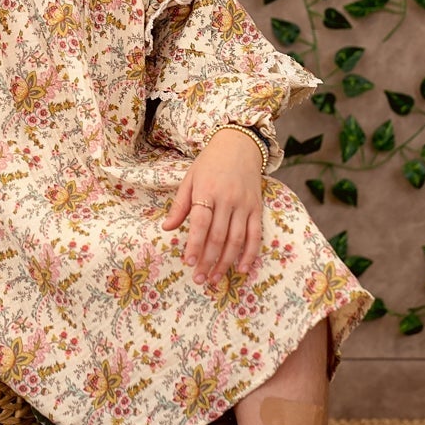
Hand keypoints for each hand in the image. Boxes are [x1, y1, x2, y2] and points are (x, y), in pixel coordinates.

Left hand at [161, 129, 263, 290]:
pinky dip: (250, 253)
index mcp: (207, 191)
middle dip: (208, 260)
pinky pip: (256, 234)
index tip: (188, 262)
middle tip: (199, 279)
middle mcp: (227, 199)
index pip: (200, 223)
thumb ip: (180, 205)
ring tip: (215, 278)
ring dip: (226, 262)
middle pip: (218, 236)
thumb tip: (167, 228)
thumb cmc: (210, 163)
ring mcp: (244, 205)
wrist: (240, 145)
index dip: (194, 244)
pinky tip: (242, 268)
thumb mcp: (190, 179)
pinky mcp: (257, 208)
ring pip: (237, 239)